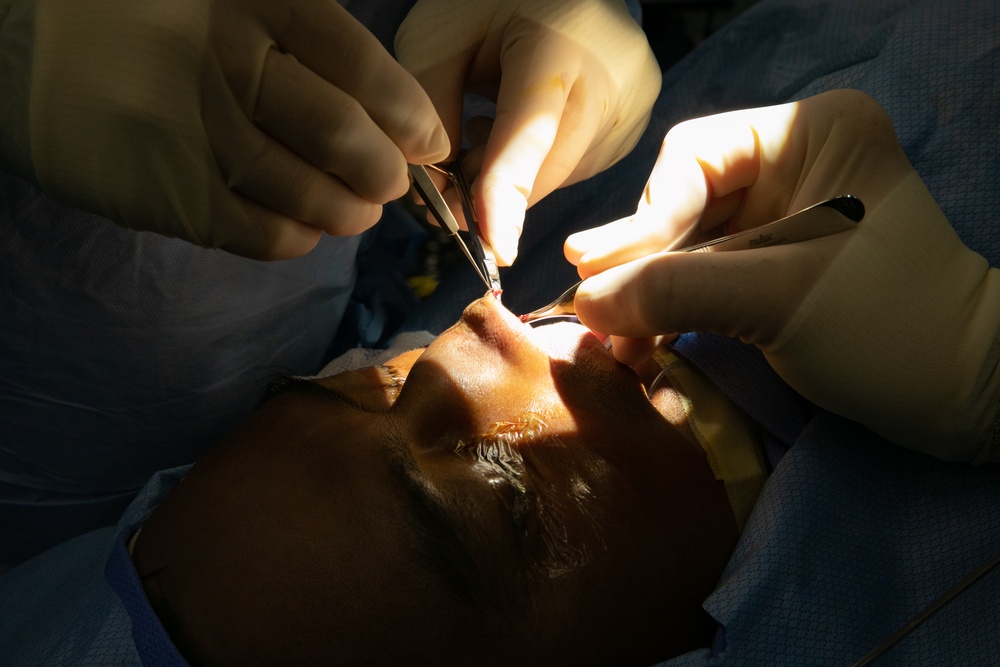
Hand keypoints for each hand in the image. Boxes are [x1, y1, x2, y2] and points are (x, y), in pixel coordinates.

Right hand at [2, 0, 448, 258]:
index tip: (428, 142)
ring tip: (353, 208)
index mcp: (258, 4)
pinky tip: (302, 223)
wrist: (30, 47)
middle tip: (388, 181)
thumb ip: (314, 41)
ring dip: (349, 212)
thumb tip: (403, 117)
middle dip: (385, 173)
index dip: (411, 118)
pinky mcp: (170, 194)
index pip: (365, 71)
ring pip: (310, 196)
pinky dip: (299, 237)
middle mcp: (230, 65)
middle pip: (345, 140)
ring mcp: (197, 134)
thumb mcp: (236, 2)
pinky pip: (263, 234)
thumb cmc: (157, 23)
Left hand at [395, 0, 660, 264]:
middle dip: (491, 189)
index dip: (506, 199)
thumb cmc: (490, 0)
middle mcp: (609, 79)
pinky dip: (541, 164)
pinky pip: (578, 167)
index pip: (528, 138)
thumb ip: (430, 110)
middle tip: (450, 169)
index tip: (494, 251)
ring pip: (559, 177)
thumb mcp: (439, 37)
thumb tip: (441, 193)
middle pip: (544, 170)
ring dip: (515, 175)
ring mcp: (632, 104)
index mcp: (558, 46)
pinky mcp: (636, 121)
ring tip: (488, 120)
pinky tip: (524, 124)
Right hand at [565, 90, 999, 459]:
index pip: (694, 158)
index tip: (603, 277)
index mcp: (811, 134)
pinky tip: (643, 344)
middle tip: (596, 312)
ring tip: (617, 344)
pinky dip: (671, 310)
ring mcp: (780, 215)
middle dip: (640, 263)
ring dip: (647, 294)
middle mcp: (792, 163)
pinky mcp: (772, 263)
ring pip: (684, 244)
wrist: (960, 397)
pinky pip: (702, 275)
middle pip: (682, 201)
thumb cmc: (888, 330)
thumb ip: (673, 291)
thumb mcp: (776, 300)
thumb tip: (583, 300)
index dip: (645, 218)